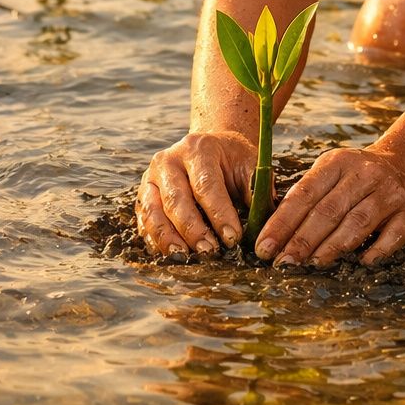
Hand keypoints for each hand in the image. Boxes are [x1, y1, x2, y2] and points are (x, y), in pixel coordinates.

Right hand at [136, 131, 256, 256]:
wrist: (208, 147)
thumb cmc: (231, 160)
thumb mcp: (248, 163)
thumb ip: (254, 188)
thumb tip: (261, 220)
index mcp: (197, 149)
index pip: (206, 185)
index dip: (219, 213)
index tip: (233, 238)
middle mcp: (168, 161)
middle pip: (175, 199)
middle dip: (192, 229)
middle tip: (210, 251)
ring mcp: (150, 178)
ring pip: (153, 211)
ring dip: (168, 238)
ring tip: (185, 257)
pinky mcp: (143, 195)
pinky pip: (143, 221)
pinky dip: (155, 240)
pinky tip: (170, 254)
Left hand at [254, 144, 404, 266]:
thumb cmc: (359, 176)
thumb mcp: (333, 171)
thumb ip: (308, 195)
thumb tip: (273, 232)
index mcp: (338, 163)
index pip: (304, 194)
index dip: (282, 222)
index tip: (264, 246)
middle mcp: (364, 175)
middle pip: (328, 211)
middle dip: (302, 240)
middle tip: (283, 262)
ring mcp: (390, 193)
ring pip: (356, 223)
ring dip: (332, 246)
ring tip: (311, 263)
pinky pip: (391, 236)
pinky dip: (375, 251)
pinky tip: (361, 263)